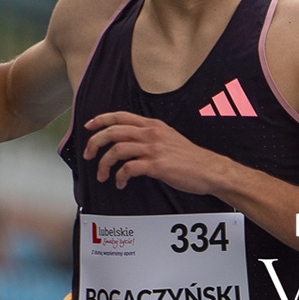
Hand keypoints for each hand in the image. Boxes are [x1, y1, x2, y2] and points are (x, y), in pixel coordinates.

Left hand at [83, 113, 225, 192]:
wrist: (209, 169)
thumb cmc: (191, 158)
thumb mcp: (169, 138)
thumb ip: (150, 136)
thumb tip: (132, 141)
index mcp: (153, 125)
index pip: (120, 116)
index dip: (101, 119)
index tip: (89, 127)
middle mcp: (151, 134)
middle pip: (113, 131)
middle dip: (95, 143)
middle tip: (88, 155)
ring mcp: (153, 149)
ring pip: (117, 150)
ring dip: (104, 164)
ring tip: (103, 175)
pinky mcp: (156, 166)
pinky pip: (128, 169)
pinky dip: (119, 177)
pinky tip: (120, 183)